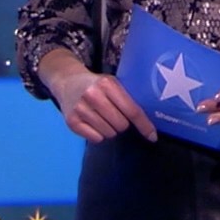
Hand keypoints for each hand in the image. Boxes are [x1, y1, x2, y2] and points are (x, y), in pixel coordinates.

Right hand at [40, 49, 156, 143]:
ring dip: (110, 129)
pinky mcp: (72, 122)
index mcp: (107, 84)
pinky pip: (96, 138)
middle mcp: (93, 95)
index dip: (144, 125)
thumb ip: (127, 98)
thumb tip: (149, 124)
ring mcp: (81, 109)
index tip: (152, 136)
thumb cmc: (96, 85)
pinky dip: (98, 134)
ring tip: (102, 117)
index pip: (132, 110)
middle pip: (121, 125)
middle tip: (114, 114)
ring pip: (109, 133)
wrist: (67, 81)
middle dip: (122, 123)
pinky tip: (93, 123)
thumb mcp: (112, 83)